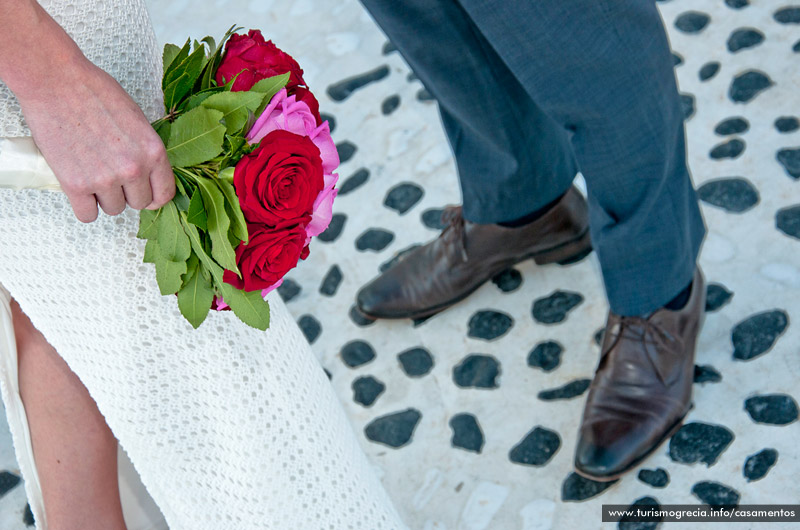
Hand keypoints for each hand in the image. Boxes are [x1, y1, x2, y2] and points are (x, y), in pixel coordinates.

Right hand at [20, 61, 174, 222]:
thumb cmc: (93, 92)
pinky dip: (84, 206)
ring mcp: (105, 178)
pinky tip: (81, 191)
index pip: (164, 193)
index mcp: (153, 151)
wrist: (56, 82)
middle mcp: (133, 168)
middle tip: (112, 175)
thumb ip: (144, 150)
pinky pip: (87, 215)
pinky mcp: (76, 184)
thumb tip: (148, 174)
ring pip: (114, 209)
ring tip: (93, 174)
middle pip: (139, 203)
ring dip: (104, 197)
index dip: (154, 196)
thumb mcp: (137, 119)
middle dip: (127, 193)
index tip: (147, 195)